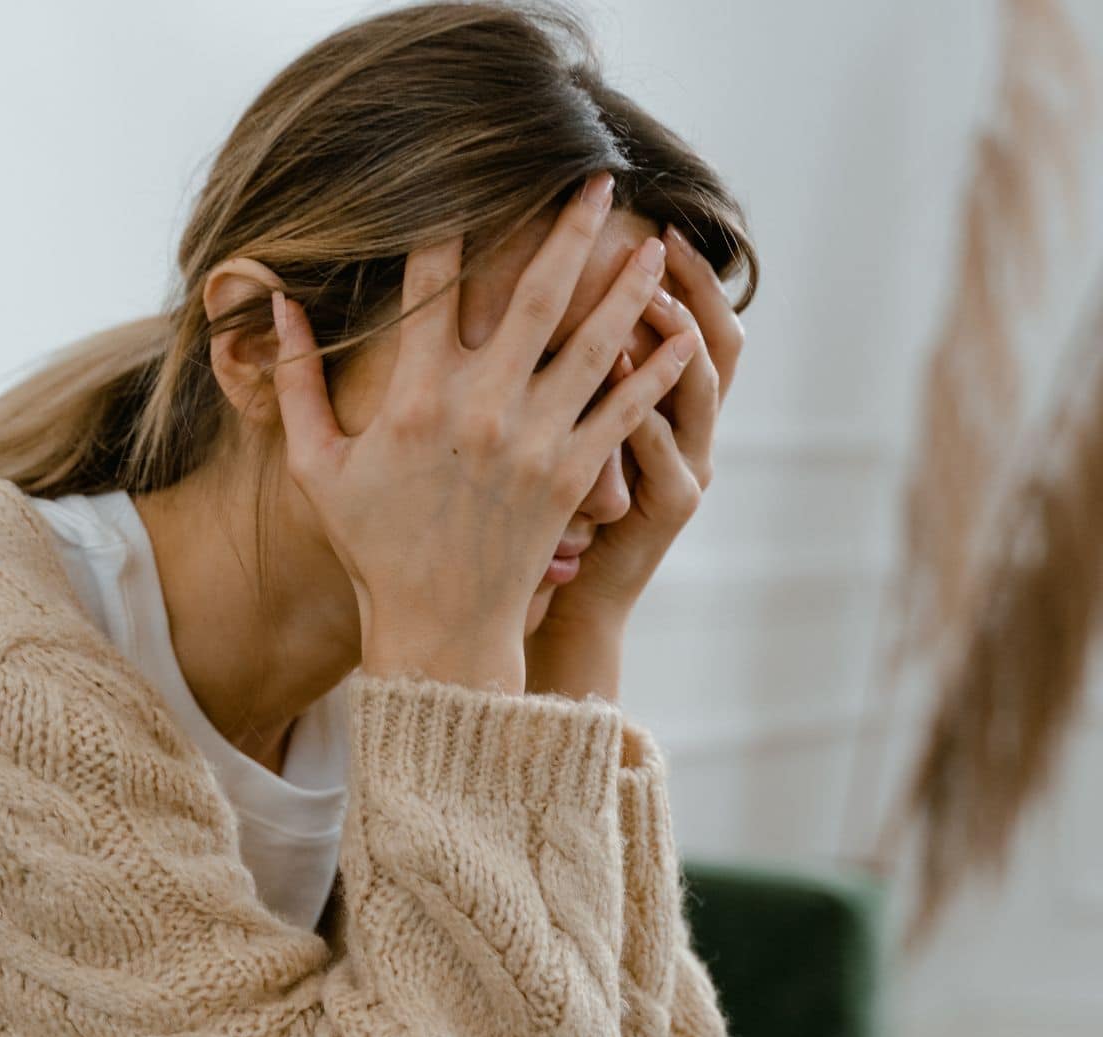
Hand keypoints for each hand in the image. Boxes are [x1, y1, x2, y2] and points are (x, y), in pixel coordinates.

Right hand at [270, 173, 699, 693]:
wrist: (438, 626)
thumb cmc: (374, 546)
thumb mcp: (316, 467)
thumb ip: (294, 384)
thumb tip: (279, 305)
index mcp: (416, 395)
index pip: (433, 283)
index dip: (451, 222)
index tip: (470, 178)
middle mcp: (482, 405)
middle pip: (536, 293)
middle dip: (569, 228)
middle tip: (598, 179)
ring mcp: (535, 440)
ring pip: (594, 343)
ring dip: (627, 286)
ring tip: (656, 243)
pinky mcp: (573, 476)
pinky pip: (624, 412)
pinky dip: (657, 372)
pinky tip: (682, 337)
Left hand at [525, 222, 745, 697]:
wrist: (565, 599)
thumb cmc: (551, 516)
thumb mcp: (570, 438)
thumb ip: (569, 377)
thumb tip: (534, 297)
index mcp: (666, 408)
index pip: (691, 324)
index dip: (686, 275)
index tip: (652, 222)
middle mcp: (691, 431)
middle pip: (716, 341)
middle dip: (693, 286)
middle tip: (659, 236)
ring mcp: (687, 467)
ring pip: (700, 388)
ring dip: (676, 337)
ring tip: (646, 292)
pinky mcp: (670, 506)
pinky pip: (664, 448)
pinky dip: (646, 407)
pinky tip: (619, 370)